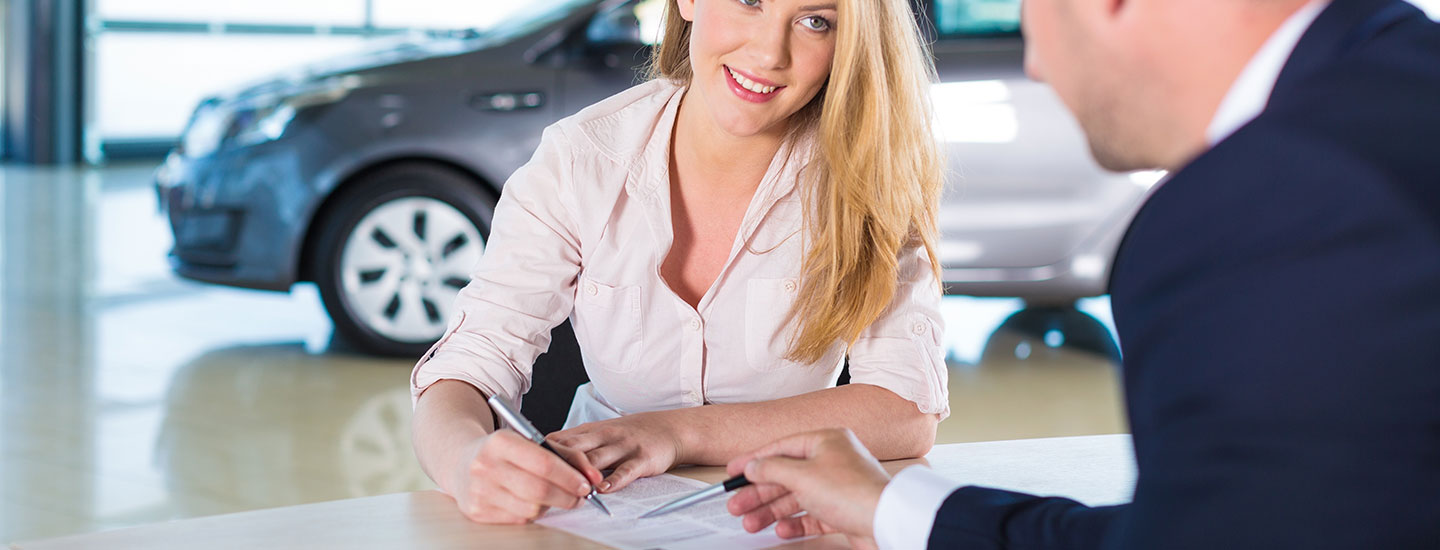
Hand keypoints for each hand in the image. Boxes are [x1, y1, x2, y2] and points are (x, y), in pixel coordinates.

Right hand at [446, 430, 603, 523]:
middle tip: (581, 496)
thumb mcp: (529, 441)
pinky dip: (533, 513)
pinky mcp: (477, 512)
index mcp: (499, 442)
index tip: (587, 484)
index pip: (544, 463)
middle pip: (539, 489)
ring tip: (556, 496)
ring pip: (531, 508)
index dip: (570, 477)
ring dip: (552, 505)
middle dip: (568, 495)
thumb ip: (566, 454)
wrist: (461, 462)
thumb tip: (594, 477)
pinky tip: (534, 502)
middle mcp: (485, 466)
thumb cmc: (503, 452)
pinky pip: (519, 519)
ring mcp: (479, 492)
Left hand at [547, 411, 683, 492]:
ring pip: (597, 459)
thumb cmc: (628, 434)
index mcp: (590, 430)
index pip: (560, 439)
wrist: (668, 429)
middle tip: (540, 480)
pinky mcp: (642, 458)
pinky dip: (614, 480)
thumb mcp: (599, 432)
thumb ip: (574, 444)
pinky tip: (603, 490)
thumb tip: (542, 457)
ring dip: (581, 474)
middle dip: (556, 464)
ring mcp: (623, 446)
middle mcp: (604, 435)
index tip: (526, 468)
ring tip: (569, 488)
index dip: (542, 454)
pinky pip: (626, 470)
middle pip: (574, 448)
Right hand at [724, 428, 890, 547]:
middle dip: (759, 493)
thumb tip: (753, 465)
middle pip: (786, 475)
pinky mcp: (843, 511)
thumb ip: (772, 469)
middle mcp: (833, 460)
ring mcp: (839, 487)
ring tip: (752, 522)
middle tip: (737, 504)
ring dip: (772, 511)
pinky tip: (781, 529)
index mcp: (825, 441)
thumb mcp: (802, 475)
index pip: (781, 447)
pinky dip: (795, 522)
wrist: (886, 521)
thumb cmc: (852, 491)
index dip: (754, 460)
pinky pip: (812, 515)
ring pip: (797, 498)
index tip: (734, 471)